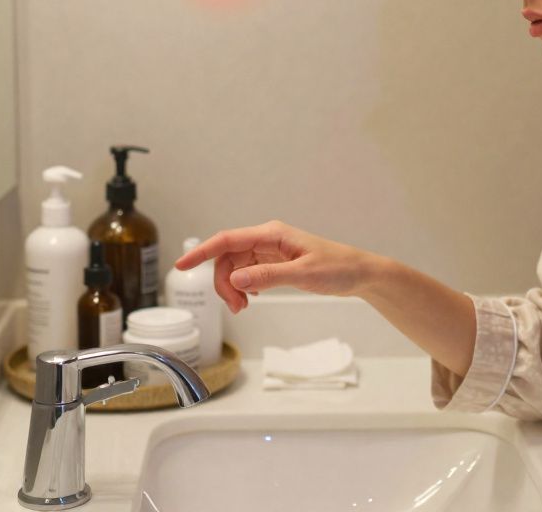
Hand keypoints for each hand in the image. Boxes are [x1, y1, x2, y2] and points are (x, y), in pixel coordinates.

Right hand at [174, 220, 384, 312]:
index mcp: (272, 234)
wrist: (359, 273)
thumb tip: (235, 279)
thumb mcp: (303, 274)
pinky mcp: (276, 263)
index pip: (227, 240)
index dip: (202, 252)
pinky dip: (244, 287)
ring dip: (233, 287)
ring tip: (244, 307)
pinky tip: (252, 298)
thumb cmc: (337, 268)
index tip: (181, 265)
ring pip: (236, 267)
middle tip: (236, 308)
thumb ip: (268, 276)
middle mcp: (267, 239)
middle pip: (228, 257)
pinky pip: (249, 273)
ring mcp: (271, 251)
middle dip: (223, 282)